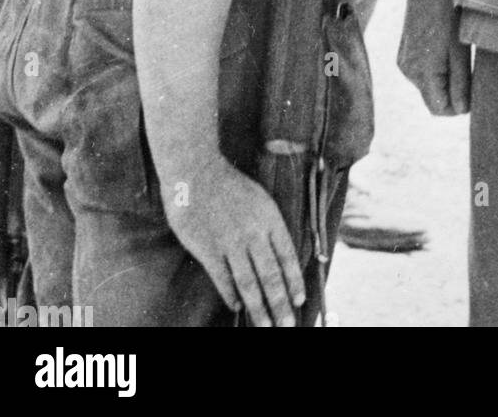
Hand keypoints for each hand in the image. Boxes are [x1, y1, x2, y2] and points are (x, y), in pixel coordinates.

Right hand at [163, 155, 304, 325]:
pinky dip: (231, 295)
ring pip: (249, 284)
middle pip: (271, 277)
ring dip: (260, 309)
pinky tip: (238, 307)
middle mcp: (253, 234)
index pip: (287, 256)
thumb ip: (270, 226)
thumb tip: (281, 255)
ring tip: (267, 327)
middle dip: (281, 305)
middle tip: (288, 326)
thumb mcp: (260, 199)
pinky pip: (223, 279)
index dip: (294, 280)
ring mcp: (230, 243)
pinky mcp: (208, 250)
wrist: (197, 170)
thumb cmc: (230, 184)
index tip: (300, 300)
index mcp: (269, 219)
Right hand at [398, 0, 470, 115]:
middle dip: (450, 92)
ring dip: (442, 79)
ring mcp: (403, 62)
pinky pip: (421, 72)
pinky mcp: (403, 53)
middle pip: (432, 98)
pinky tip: (442, 48)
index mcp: (422, 74)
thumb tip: (462, 110)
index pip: (439, 109)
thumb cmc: (448, 18)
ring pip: (427, 85)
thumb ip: (460, 84)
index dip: (457, 106)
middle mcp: (409, 72)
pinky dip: (433, 68)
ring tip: (455, 54)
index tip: (471, 89)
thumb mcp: (460, 53)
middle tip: (467, 70)